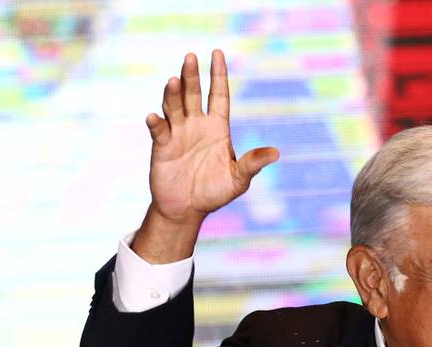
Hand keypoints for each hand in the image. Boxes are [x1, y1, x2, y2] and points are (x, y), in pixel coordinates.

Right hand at [134, 50, 278, 261]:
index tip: (217, 53)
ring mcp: (178, 133)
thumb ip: (253, 164)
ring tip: (174, 81)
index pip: (219, 95)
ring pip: (174, 106)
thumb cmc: (215, 191)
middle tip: (191, 57)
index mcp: (217, 127)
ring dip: (173, 94)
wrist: (188, 209)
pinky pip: (159, 130)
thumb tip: (276, 154)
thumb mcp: (239, 179)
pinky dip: (156, 123)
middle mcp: (196, 124)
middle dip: (192, 76)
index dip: (218, 75)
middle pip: (194, 94)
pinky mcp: (162, 146)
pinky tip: (155, 118)